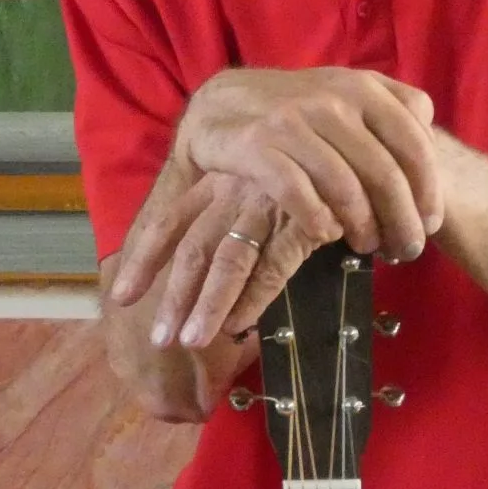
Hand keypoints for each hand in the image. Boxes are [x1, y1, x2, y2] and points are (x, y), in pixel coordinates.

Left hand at [110, 171, 329, 348]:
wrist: (365, 146)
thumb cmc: (307, 174)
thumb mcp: (258, 191)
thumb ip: (233, 224)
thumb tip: (205, 277)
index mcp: (218, 183)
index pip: (169, 222)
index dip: (144, 260)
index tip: (121, 297)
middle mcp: (234, 192)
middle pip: (193, 248)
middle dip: (173, 297)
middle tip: (157, 338)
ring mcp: (267, 205)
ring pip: (228, 261)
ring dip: (208, 305)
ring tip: (191, 341)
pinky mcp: (304, 222)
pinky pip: (272, 266)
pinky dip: (254, 297)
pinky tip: (240, 325)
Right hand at [178, 67, 442, 259]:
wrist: (221, 102)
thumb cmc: (296, 109)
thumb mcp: (346, 94)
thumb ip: (391, 111)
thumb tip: (432, 149)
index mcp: (363, 88)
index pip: (414, 145)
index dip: (428, 191)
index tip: (430, 223)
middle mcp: (331, 100)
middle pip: (383, 173)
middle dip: (401, 220)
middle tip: (406, 250)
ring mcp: (291, 121)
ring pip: (344, 187)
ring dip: (362, 227)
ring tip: (367, 247)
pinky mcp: (255, 144)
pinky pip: (297, 193)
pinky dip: (317, 220)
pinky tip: (326, 234)